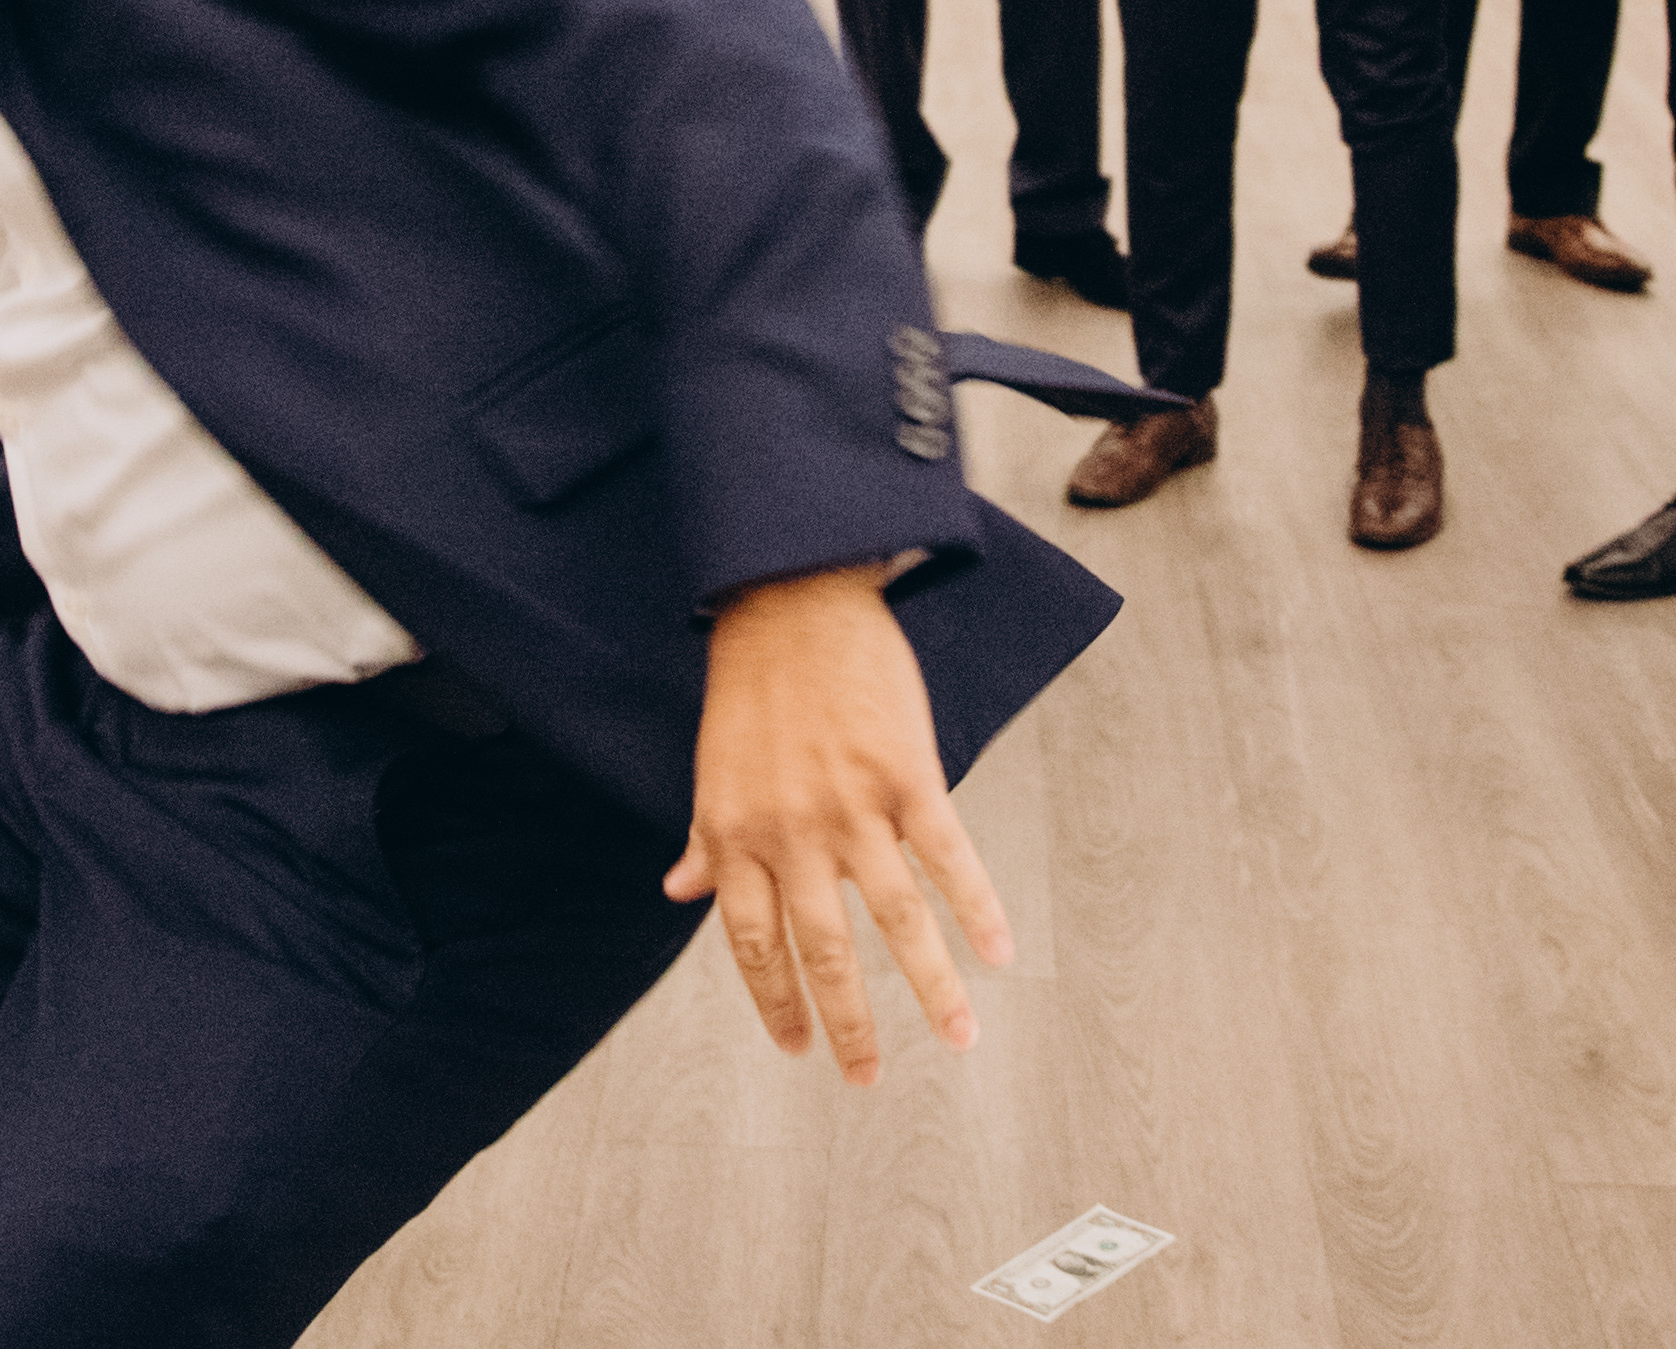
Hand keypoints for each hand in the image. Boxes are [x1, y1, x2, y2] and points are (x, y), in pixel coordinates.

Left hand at [664, 564, 1008, 1088]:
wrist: (793, 596)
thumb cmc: (752, 684)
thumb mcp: (713, 767)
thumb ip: (703, 836)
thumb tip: (678, 891)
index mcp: (735, 835)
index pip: (754, 945)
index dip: (776, 1002)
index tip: (799, 1048)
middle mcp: (790, 832)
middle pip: (824, 951)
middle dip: (850, 1024)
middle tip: (867, 1078)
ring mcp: (852, 805)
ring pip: (895, 919)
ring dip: (930, 988)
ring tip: (958, 1040)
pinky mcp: (907, 773)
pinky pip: (948, 857)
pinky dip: (976, 909)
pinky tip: (997, 953)